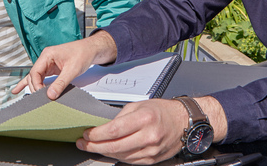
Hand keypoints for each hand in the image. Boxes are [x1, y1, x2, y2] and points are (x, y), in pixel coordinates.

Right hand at [13, 30, 116, 99]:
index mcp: (48, 54)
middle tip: (40, 100)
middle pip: (34, 76)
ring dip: (32, 87)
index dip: (36, 85)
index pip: (35, 72)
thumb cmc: (83, 53)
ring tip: (23, 98)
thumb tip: (50, 95)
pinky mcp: (51, 68)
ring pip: (35, 77)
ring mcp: (48, 63)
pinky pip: (39, 76)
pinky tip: (19, 89)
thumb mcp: (72, 69)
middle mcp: (46, 58)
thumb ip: (61, 82)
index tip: (41, 95)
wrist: (91, 49)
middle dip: (35, 88)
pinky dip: (31, 83)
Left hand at [75, 96, 227, 164]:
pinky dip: (117, 156)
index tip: (86, 134)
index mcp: (144, 118)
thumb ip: (122, 116)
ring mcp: (150, 151)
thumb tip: (104, 126)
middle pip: (114, 146)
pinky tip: (110, 151)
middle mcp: (148, 136)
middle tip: (83, 143)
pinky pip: (129, 161)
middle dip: (95, 146)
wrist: (183, 122)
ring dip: (104, 152)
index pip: (114, 130)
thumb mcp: (140, 105)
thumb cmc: (163, 110)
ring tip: (93, 146)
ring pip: (120, 156)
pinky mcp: (151, 160)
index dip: (96, 134)